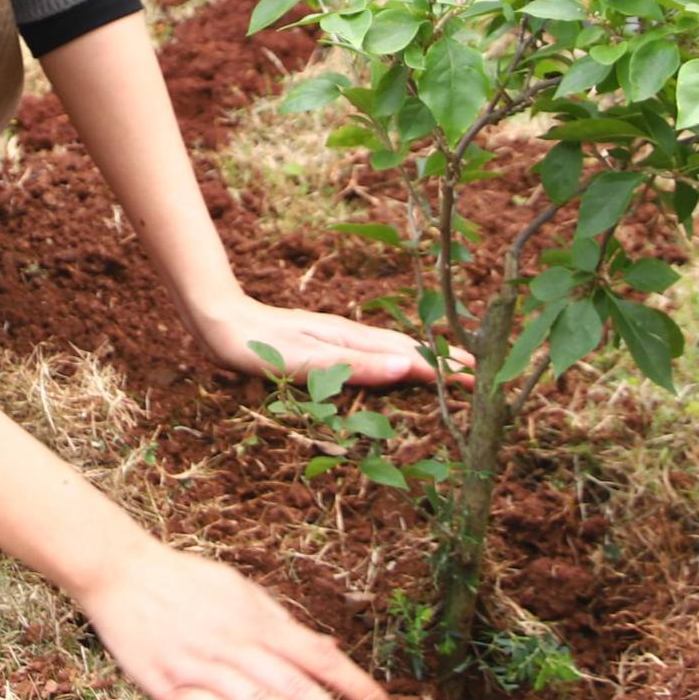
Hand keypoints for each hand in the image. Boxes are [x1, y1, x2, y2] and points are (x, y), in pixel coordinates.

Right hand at [72, 540, 393, 699]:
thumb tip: (324, 650)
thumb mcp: (241, 591)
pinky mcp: (173, 686)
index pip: (320, 657)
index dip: (357, 686)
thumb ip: (281, 623)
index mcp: (258, 619)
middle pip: (298, 689)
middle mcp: (237, 643)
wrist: (121, 572)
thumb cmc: (185, 580)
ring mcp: (204, 666)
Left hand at [192, 293, 474, 388]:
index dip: (443, 367)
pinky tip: (395, 364)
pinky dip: (396, 358)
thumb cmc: (258, 346)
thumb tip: (408, 365)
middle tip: (478, 372)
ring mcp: (338, 339)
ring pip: (391, 348)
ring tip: (450, 367)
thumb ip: (354, 365)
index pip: (409, 355)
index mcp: (351, 340)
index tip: (477, 377)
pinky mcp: (325, 344)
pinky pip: (372, 352)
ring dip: (423, 359)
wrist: (220, 322)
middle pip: (407, 348)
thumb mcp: (305, 360)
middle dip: (442, 359)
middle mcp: (349, 336)